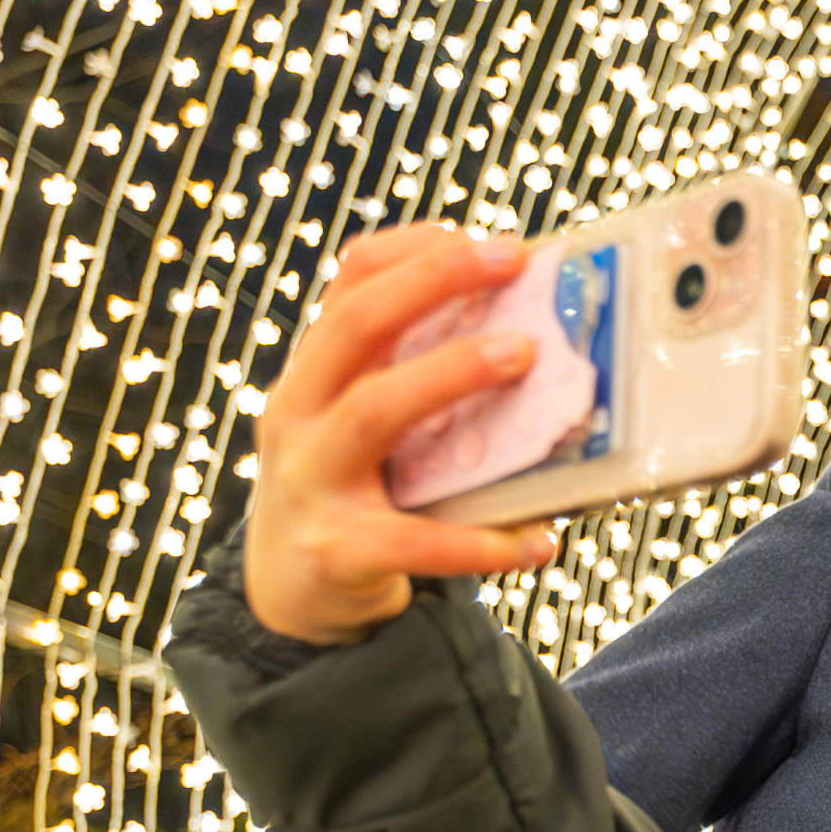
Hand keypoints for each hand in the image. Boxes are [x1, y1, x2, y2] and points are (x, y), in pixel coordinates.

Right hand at [246, 225, 568, 643]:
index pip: (350, 283)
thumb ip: (417, 382)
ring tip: (525, 357)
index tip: (483, 237)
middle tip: (512, 263)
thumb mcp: (363, 423)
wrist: (290, 593)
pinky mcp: (336, 551)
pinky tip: (540, 540)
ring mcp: (311, 481)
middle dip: (433, 281)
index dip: (414, 250)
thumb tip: (534, 340)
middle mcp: (298, 413)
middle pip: (356, 325)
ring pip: (374, 410)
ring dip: (451, 373)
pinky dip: (482, 541)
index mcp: (313, 373)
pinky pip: (415, 542)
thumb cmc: (353, 491)